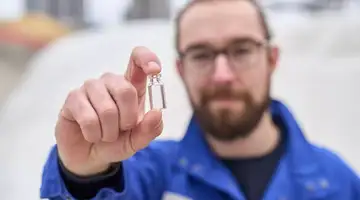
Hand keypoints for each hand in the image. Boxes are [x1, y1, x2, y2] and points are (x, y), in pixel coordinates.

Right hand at [55, 47, 162, 175]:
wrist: (89, 158)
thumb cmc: (116, 142)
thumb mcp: (137, 140)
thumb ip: (150, 129)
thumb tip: (157, 112)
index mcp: (131, 85)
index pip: (138, 59)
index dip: (147, 59)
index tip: (155, 70)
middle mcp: (111, 81)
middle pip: (126, 91)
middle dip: (127, 120)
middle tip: (122, 129)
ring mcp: (91, 87)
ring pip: (107, 109)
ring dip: (109, 131)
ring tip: (105, 134)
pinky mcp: (73, 98)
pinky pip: (89, 119)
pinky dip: (94, 134)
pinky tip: (91, 135)